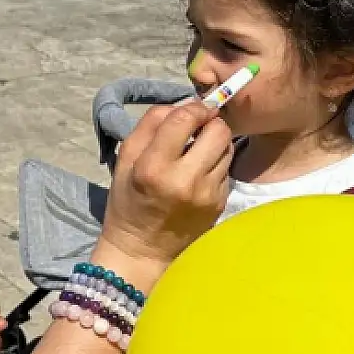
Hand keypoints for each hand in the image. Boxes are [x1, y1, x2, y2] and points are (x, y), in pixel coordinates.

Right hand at [97, 99, 232, 282]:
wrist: (143, 249)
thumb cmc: (129, 201)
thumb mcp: (126, 159)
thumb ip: (150, 125)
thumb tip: (183, 104)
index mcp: (154, 167)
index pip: (185, 119)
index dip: (193, 108)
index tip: (192, 110)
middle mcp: (185, 180)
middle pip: (218, 131)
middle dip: (210, 123)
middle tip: (198, 128)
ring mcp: (207, 194)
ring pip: (228, 149)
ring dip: (215, 143)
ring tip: (197, 152)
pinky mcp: (220, 204)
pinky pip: (226, 170)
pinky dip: (215, 165)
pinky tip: (198, 174)